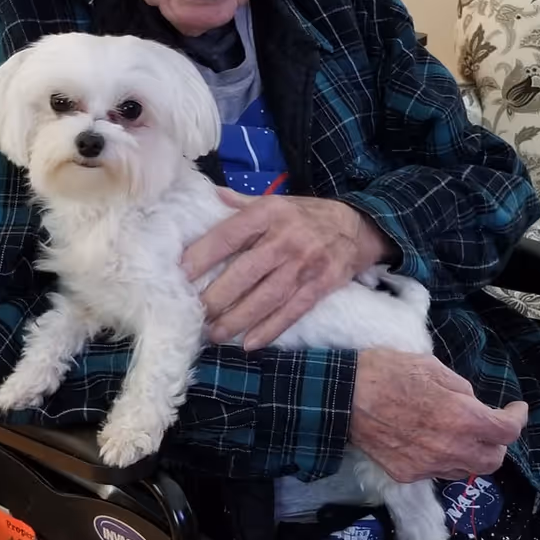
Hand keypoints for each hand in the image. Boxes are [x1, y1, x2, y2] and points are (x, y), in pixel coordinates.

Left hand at [183, 190, 393, 348]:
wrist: (358, 227)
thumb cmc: (307, 216)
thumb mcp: (276, 201)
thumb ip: (241, 203)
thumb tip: (209, 196)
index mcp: (268, 213)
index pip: (228, 236)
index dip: (202, 256)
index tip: (180, 275)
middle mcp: (285, 238)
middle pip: (244, 272)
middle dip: (216, 297)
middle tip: (195, 314)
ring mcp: (305, 264)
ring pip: (265, 297)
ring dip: (237, 319)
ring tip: (215, 333)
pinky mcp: (321, 286)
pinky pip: (291, 311)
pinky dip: (270, 329)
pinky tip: (249, 343)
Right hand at [351, 349, 527, 483]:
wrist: (343, 398)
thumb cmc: (386, 373)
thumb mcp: (431, 367)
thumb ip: (461, 390)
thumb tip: (473, 404)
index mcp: (461, 417)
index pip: (507, 431)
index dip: (518, 419)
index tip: (515, 409)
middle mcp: (450, 448)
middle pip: (493, 460)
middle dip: (497, 443)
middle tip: (489, 425)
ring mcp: (428, 465)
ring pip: (466, 470)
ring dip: (471, 454)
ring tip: (459, 433)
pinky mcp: (407, 474)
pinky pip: (437, 472)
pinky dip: (443, 459)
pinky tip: (431, 441)